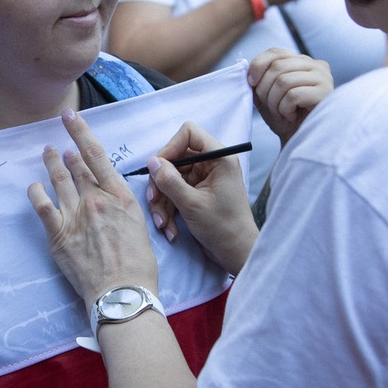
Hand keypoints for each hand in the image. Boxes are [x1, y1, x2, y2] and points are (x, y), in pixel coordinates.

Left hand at [27, 110, 162, 305]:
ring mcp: (75, 215)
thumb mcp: (140, 226)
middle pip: (76, 166)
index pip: (96, 154)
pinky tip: (33, 186)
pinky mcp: (58, 233)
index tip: (70, 117)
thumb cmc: (138, 265)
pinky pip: (41, 205)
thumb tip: (110, 198)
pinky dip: (35, 192)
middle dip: (66, 151)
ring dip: (50, 164)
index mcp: (120, 195)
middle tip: (58, 145)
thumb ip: (122, 207)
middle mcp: (95, 199)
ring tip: (46, 154)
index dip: (80, 131)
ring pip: (58, 180)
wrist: (122, 292)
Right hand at [143, 120, 258, 274]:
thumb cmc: (222, 227)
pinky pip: (174, 193)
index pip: (189, 134)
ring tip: (163, 224)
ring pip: (170, 178)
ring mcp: (203, 179)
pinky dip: (169, 210)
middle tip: (154, 202)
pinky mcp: (196, 193)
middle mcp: (211, 164)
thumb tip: (151, 161)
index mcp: (219, 158)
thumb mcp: (192, 204)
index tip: (158, 168)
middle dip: (161, 183)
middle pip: (174, 159)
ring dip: (163, 202)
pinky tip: (170, 229)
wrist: (236, 254)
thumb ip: (170, 181)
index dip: (170, 147)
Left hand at [248, 48, 332, 142]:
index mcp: (302, 62)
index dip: (258, 65)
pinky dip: (285, 109)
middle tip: (270, 107)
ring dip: (274, 102)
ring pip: (283, 81)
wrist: (300, 142)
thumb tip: (248, 69)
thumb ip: (259, 80)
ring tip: (281, 113)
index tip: (250, 83)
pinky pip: (293, 95)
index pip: (276, 52)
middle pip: (277, 66)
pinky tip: (291, 117)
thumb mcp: (267, 96)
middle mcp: (316, 65)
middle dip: (265, 90)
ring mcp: (323, 78)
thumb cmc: (285, 119)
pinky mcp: (325, 93)